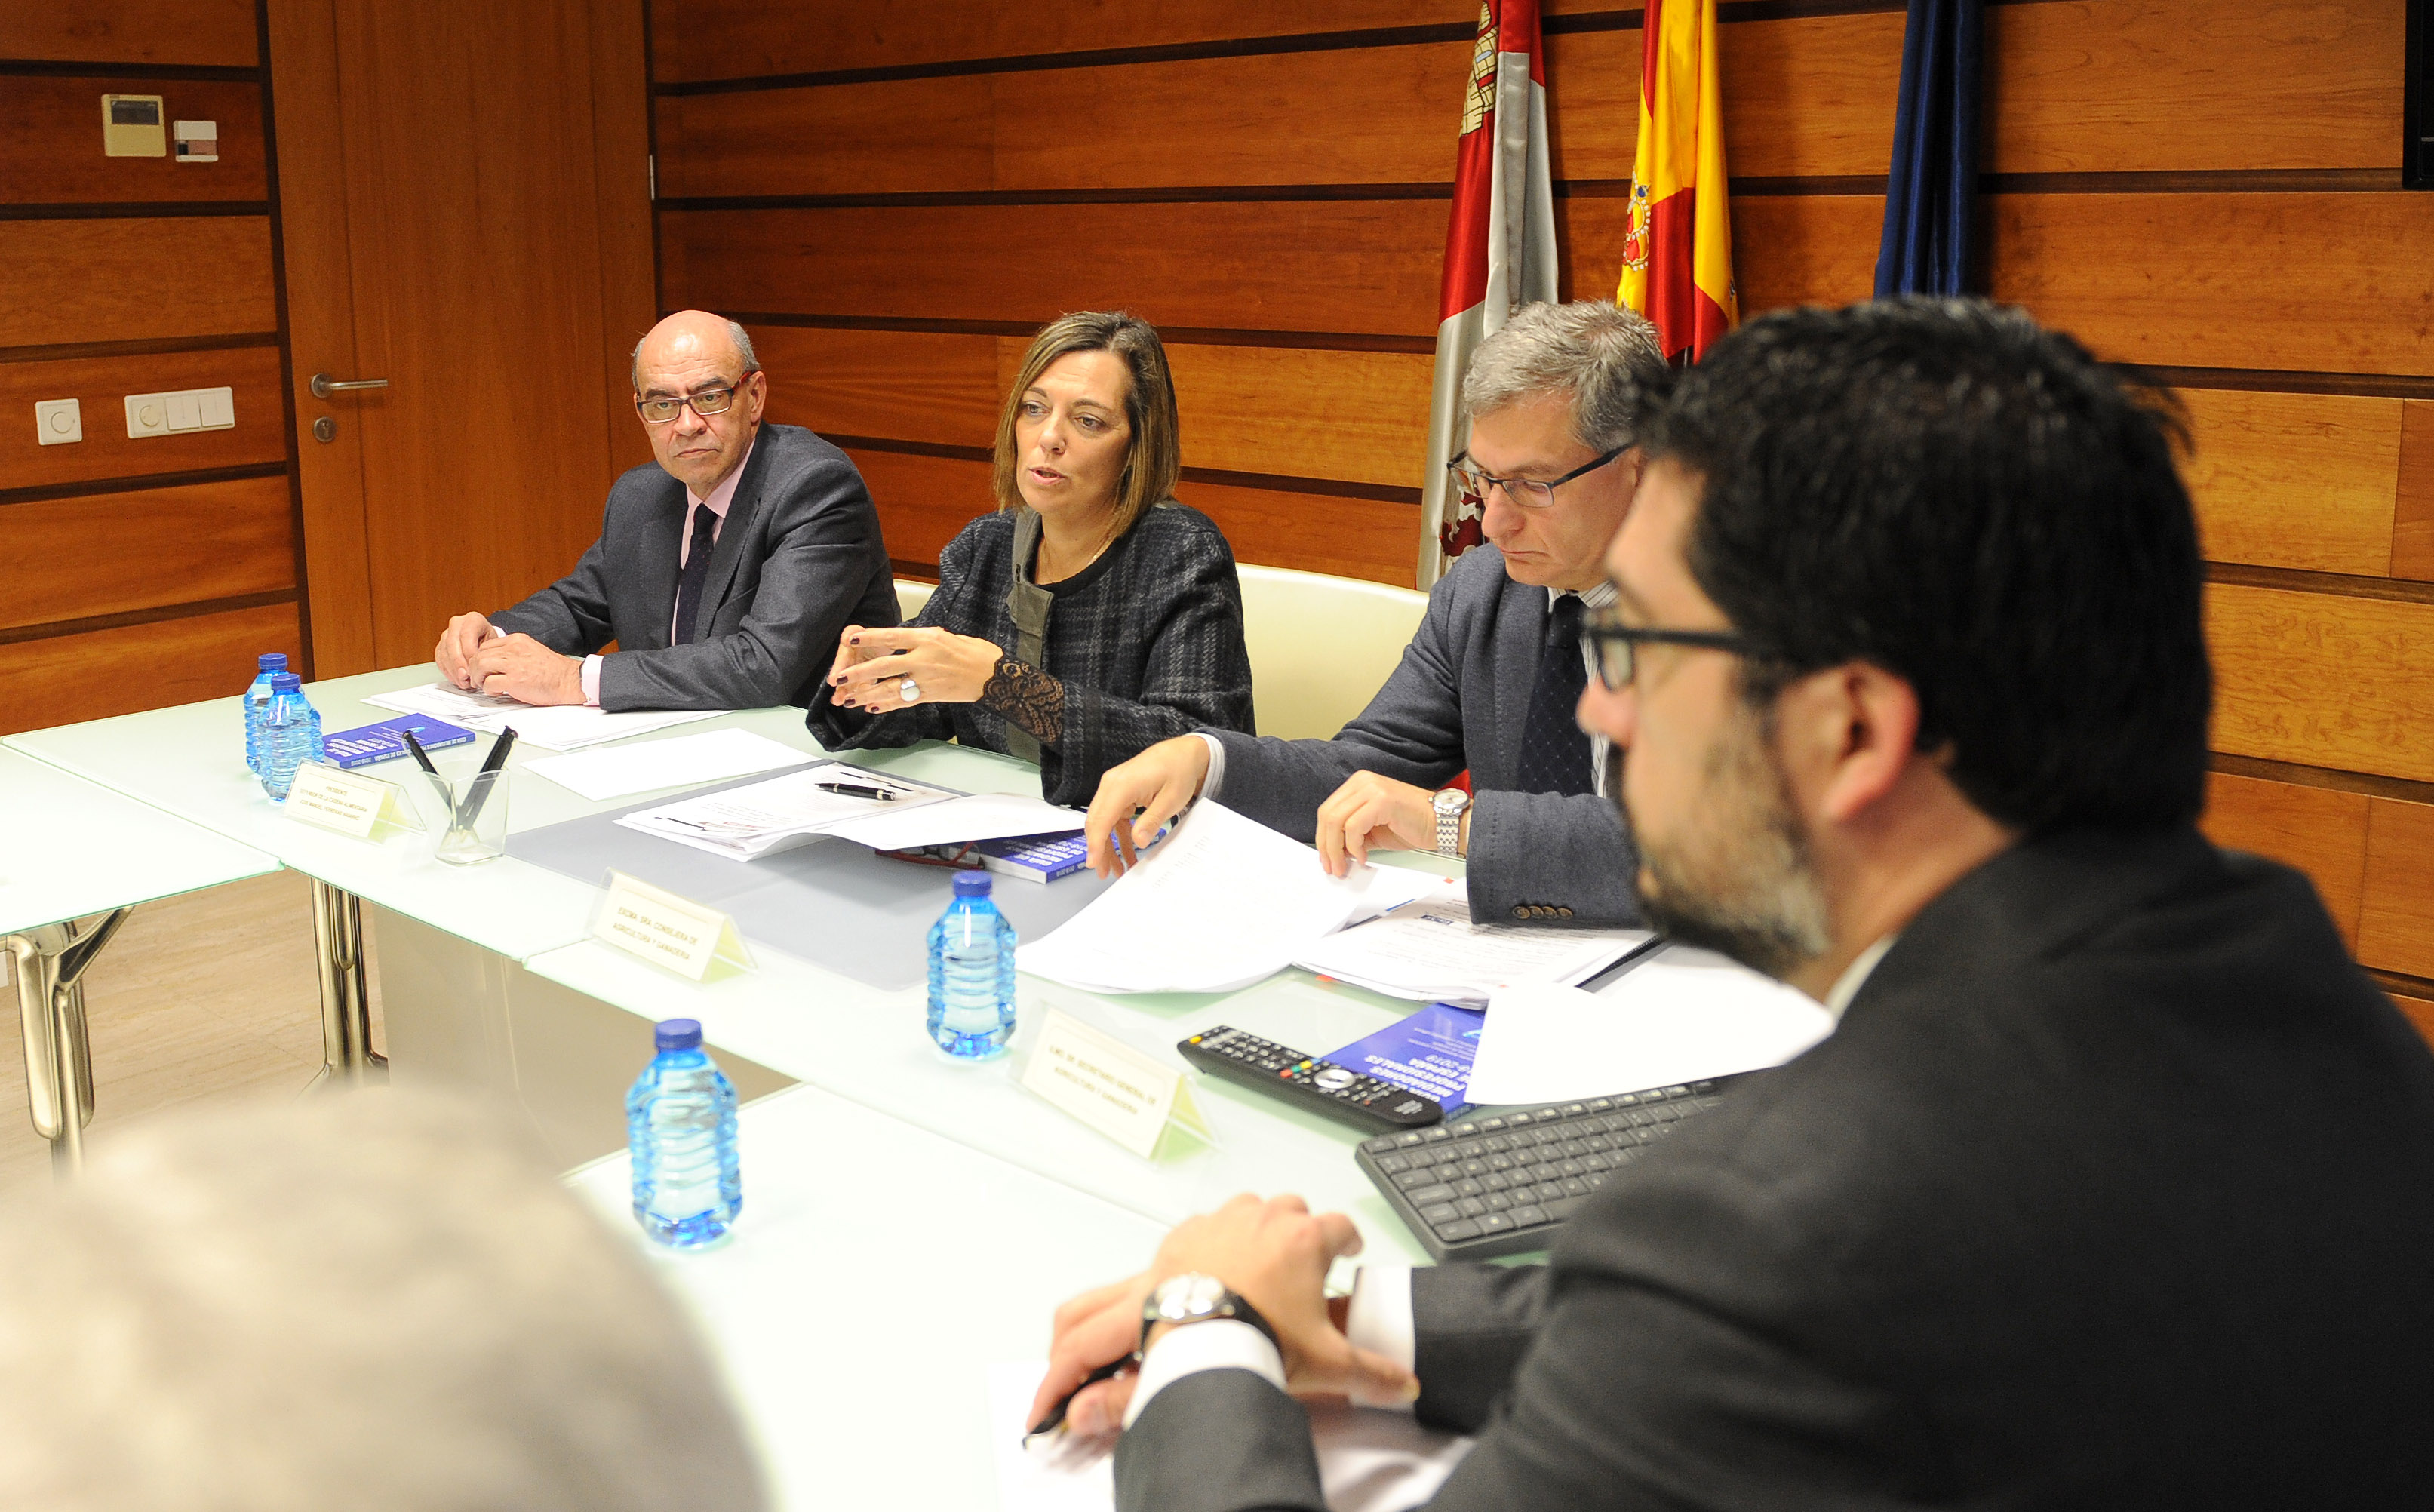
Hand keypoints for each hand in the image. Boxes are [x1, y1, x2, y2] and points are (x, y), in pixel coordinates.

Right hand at [434, 612, 496, 689]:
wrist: (484, 638)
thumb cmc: (491, 640)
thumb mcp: (495, 643)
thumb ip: (486, 653)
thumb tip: (478, 668)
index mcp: (473, 619)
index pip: (466, 635)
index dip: (469, 653)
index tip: (475, 667)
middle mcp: (457, 624)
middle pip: (452, 644)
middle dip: (458, 664)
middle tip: (466, 677)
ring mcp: (447, 634)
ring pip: (444, 653)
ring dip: (453, 670)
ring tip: (463, 681)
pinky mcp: (440, 645)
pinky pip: (440, 659)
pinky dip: (448, 671)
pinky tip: (456, 679)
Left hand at [465, 633, 583, 704]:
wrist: (571, 681)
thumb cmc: (554, 671)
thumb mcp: (531, 651)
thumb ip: (514, 653)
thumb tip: (496, 663)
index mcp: (517, 640)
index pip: (486, 646)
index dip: (480, 659)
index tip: (484, 670)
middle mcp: (513, 648)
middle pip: (478, 655)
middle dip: (475, 670)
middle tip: (480, 680)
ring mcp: (513, 663)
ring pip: (479, 666)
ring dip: (479, 679)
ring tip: (487, 686)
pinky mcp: (515, 680)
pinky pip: (489, 683)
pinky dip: (489, 690)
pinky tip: (498, 692)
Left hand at [826, 625, 1000, 711]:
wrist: (995, 676)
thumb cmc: (975, 652)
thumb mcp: (948, 636)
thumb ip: (923, 640)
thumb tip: (903, 641)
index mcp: (929, 638)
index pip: (892, 637)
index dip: (870, 638)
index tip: (851, 639)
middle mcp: (924, 659)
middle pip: (884, 666)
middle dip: (859, 673)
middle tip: (838, 678)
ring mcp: (927, 680)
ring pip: (890, 688)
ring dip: (866, 694)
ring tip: (848, 699)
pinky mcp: (931, 695)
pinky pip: (904, 701)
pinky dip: (887, 705)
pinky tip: (872, 708)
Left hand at [1028, 1195, 1415, 1437]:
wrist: (1194, 1341)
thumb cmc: (1255, 1340)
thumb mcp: (1326, 1363)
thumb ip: (1372, 1372)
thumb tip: (1405, 1384)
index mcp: (1306, 1241)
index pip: (1342, 1226)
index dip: (1349, 1238)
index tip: (1349, 1247)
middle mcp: (1263, 1221)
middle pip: (1294, 1209)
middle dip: (1301, 1229)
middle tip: (1300, 1261)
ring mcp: (1221, 1222)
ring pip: (1248, 1207)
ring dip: (1256, 1226)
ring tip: (1256, 1259)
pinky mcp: (1183, 1235)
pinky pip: (1204, 1224)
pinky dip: (1212, 1238)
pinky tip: (1212, 1264)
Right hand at [1082, 735, 1209, 876]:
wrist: (1183, 753)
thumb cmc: (1178, 770)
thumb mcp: (1171, 799)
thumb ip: (1152, 820)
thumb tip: (1138, 841)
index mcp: (1121, 785)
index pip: (1100, 819)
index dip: (1095, 844)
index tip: (1093, 864)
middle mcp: (1111, 785)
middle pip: (1096, 823)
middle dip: (1099, 850)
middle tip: (1104, 874)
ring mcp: (1113, 788)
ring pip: (1103, 823)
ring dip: (1108, 846)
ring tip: (1117, 869)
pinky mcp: (1119, 794)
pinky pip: (1114, 819)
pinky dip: (1118, 836)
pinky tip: (1127, 853)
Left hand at [1312, 771, 1441, 877]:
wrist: (1442, 824)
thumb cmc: (1412, 826)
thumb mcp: (1373, 830)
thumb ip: (1351, 835)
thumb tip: (1333, 851)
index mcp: (1358, 784)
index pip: (1328, 810)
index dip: (1322, 837)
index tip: (1326, 859)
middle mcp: (1363, 781)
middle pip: (1328, 815)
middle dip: (1326, 846)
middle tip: (1332, 867)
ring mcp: (1372, 788)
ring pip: (1336, 821)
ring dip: (1337, 850)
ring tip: (1345, 866)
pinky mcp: (1381, 800)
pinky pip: (1354, 827)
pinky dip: (1354, 847)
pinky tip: (1364, 857)